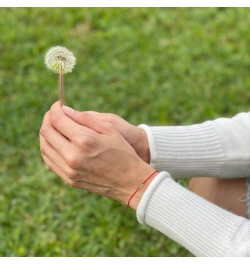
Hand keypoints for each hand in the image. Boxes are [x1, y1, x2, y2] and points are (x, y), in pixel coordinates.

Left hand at [40, 102, 155, 208]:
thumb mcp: (109, 129)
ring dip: (46, 134)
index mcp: (84, 140)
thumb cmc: (123, 152)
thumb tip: (65, 110)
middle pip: (46, 132)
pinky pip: (49, 161)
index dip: (54, 109)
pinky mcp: (69, 179)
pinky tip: (57, 143)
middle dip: (48, 119)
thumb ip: (85, 118)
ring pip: (44, 147)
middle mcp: (72, 156)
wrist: (130, 181)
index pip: (57, 120)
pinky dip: (49, 148)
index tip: (58, 105)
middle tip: (54, 114)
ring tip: (54, 127)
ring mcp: (69, 170)